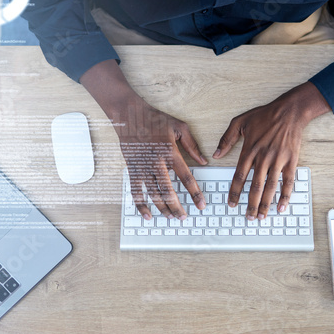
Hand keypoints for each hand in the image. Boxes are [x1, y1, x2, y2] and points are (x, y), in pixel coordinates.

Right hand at [113, 99, 207, 218]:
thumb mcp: (179, 127)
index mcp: (170, 152)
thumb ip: (192, 145)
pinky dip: (141, 205)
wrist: (130, 116)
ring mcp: (143, 167)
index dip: (195, 194)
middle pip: (168, 191)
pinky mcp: (132, 169)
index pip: (186, 178)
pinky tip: (147, 215)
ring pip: (153, 194)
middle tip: (183, 217)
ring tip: (170, 217)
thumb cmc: (155, 120)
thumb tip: (203, 161)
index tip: (201, 205)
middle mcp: (156, 162)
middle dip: (177, 207)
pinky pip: (136, 191)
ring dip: (162, 208)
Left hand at [214, 83, 330, 219]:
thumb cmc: (265, 115)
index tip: (232, 204)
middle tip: (248, 217)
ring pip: (270, 187)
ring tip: (262, 216)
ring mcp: (278, 160)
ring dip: (266, 204)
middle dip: (251, 204)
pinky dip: (285, 195)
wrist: (289, 111)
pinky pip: (288, 182)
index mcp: (250, 150)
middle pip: (255, 186)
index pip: (239, 176)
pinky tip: (281, 206)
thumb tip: (216, 154)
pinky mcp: (291, 161)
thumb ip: (226, 139)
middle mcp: (263, 157)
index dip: (235, 192)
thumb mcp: (240, 121)